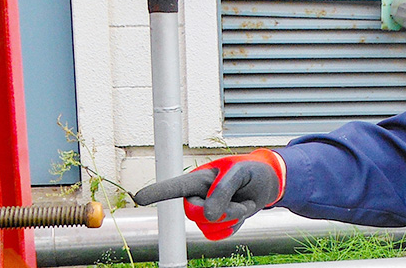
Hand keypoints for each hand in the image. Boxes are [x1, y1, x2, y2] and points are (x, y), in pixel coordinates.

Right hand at [132, 149, 285, 239]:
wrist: (267, 183)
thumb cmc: (251, 171)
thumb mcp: (239, 174)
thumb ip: (222, 191)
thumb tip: (208, 216)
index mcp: (199, 179)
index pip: (174, 187)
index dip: (156, 192)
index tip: (138, 197)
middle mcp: (198, 196)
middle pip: (193, 213)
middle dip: (219, 210)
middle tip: (238, 201)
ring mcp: (206, 211)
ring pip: (208, 227)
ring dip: (231, 218)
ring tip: (243, 203)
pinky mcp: (216, 224)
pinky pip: (218, 235)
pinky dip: (234, 227)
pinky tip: (240, 213)